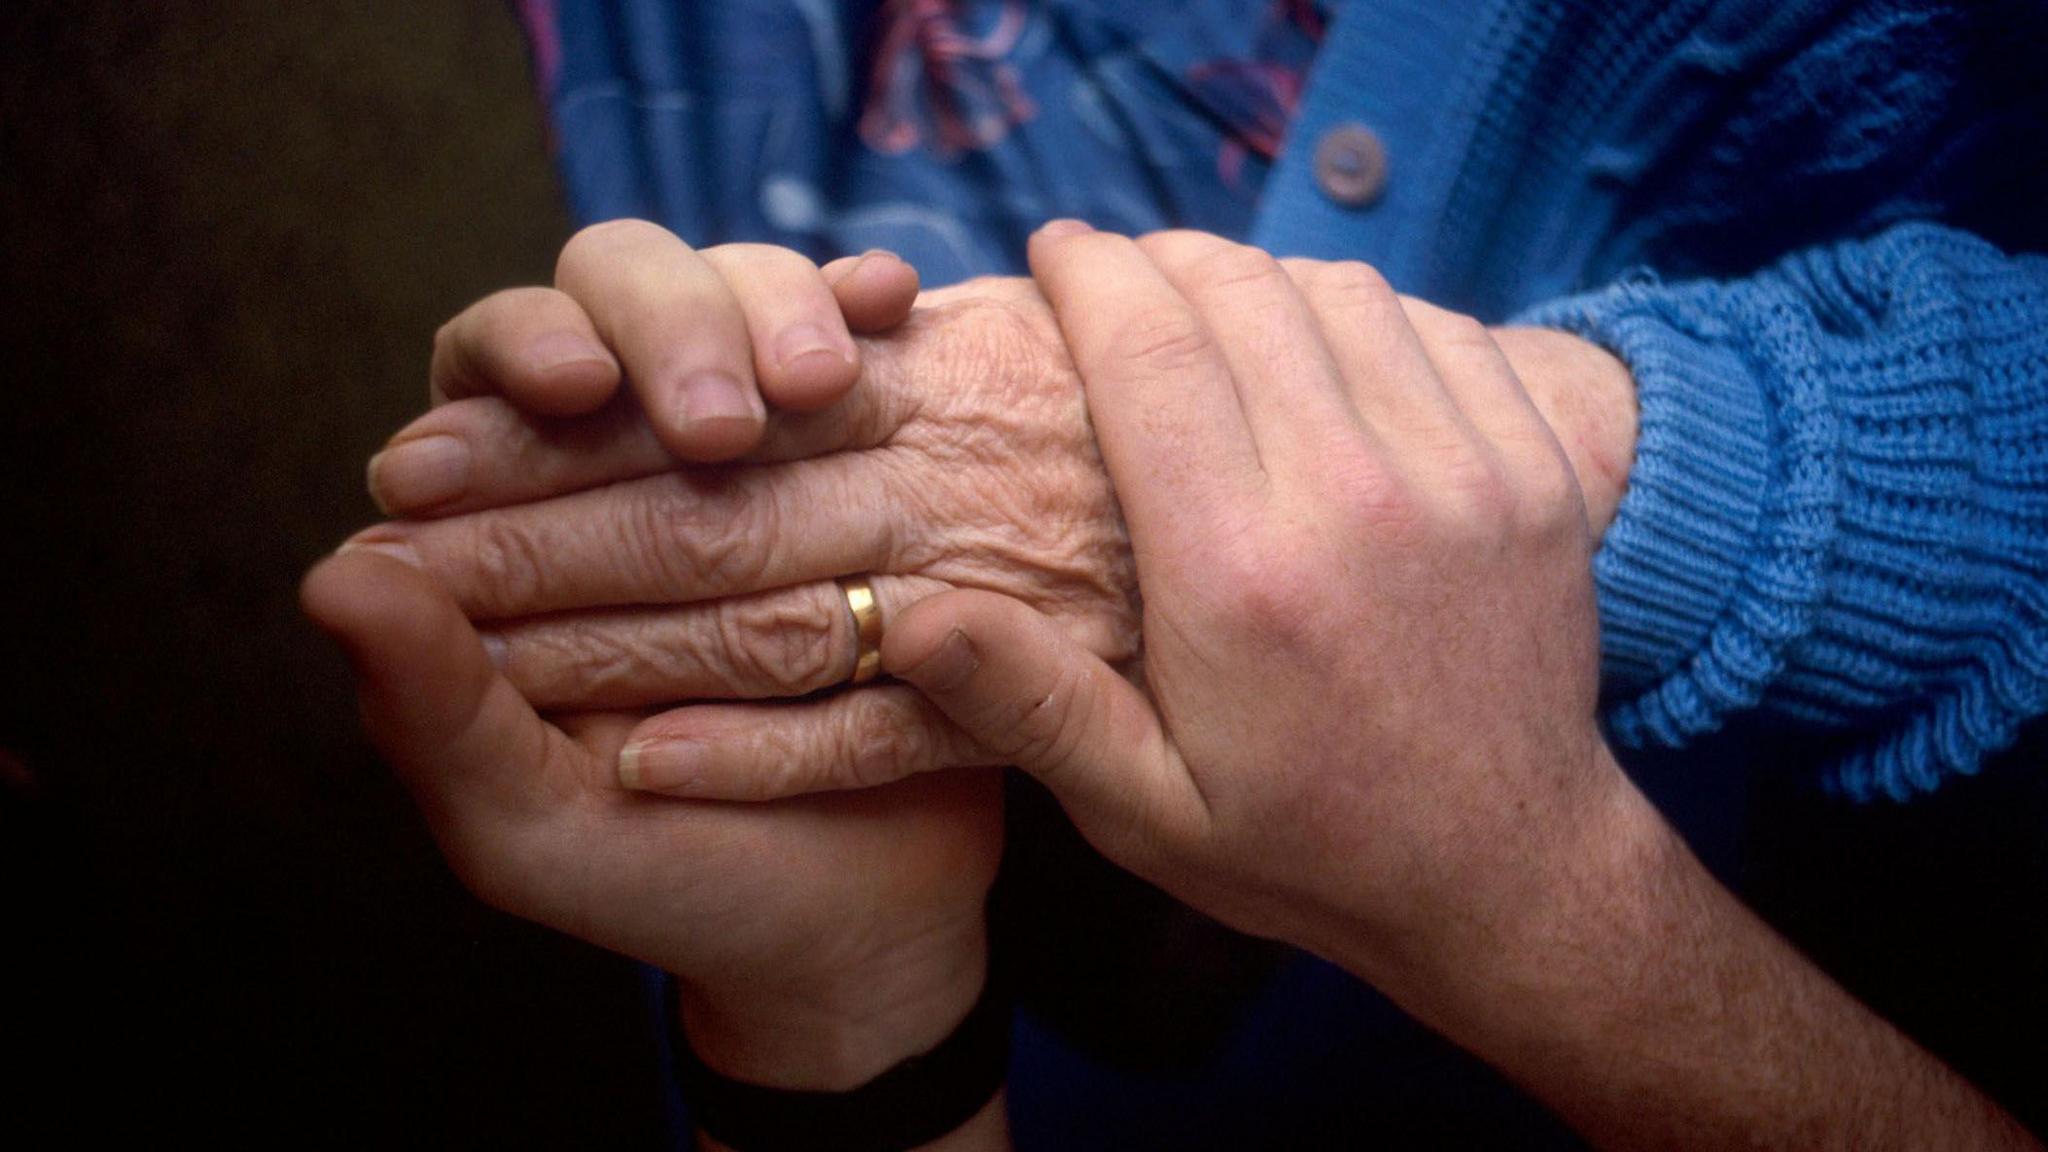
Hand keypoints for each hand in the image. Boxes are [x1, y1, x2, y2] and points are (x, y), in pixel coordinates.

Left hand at [307, 226, 1003, 1095]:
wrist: (851, 920)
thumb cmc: (667, 877)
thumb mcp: (531, 822)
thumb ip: (433, 709)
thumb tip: (334, 574)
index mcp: (517, 523)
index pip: (489, 372)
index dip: (521, 350)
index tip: (565, 382)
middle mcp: (634, 454)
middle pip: (626, 296)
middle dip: (670, 326)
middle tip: (722, 416)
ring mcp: (765, 444)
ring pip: (751, 302)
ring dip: (775, 309)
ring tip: (817, 376)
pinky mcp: (872, 453)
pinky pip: (873, 356)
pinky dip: (870, 317)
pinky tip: (892, 303)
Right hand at [874, 224, 1629, 1002]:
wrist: (1506, 875)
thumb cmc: (1305, 845)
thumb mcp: (1145, 811)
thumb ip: (1031, 703)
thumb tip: (911, 613)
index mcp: (1239, 575)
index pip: (1150, 350)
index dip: (1090, 273)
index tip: (1052, 250)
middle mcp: (1356, 499)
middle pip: (1242, 294)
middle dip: (1162, 256)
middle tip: (1119, 271)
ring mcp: (1465, 475)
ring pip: (1344, 292)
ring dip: (1262, 276)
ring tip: (1212, 304)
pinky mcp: (1537, 473)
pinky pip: (1442, 328)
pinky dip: (1369, 311)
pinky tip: (1326, 349)